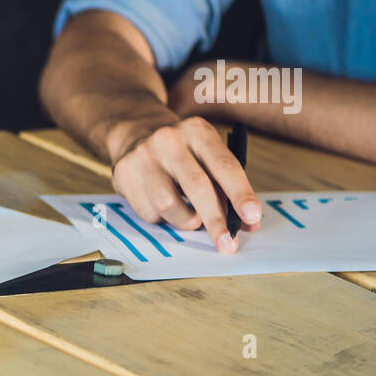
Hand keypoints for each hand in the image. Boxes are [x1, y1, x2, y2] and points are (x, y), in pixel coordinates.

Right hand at [110, 116, 260, 252]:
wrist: (135, 132)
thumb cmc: (183, 152)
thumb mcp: (206, 155)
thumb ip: (225, 186)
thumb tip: (245, 224)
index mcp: (198, 131)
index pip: (224, 166)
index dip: (240, 194)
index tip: (252, 218)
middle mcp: (169, 140)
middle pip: (196, 187)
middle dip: (215, 220)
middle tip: (226, 243)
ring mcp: (143, 157)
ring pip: (168, 204)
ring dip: (185, 221)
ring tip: (190, 218)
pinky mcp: (123, 174)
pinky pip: (148, 212)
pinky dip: (162, 218)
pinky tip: (162, 205)